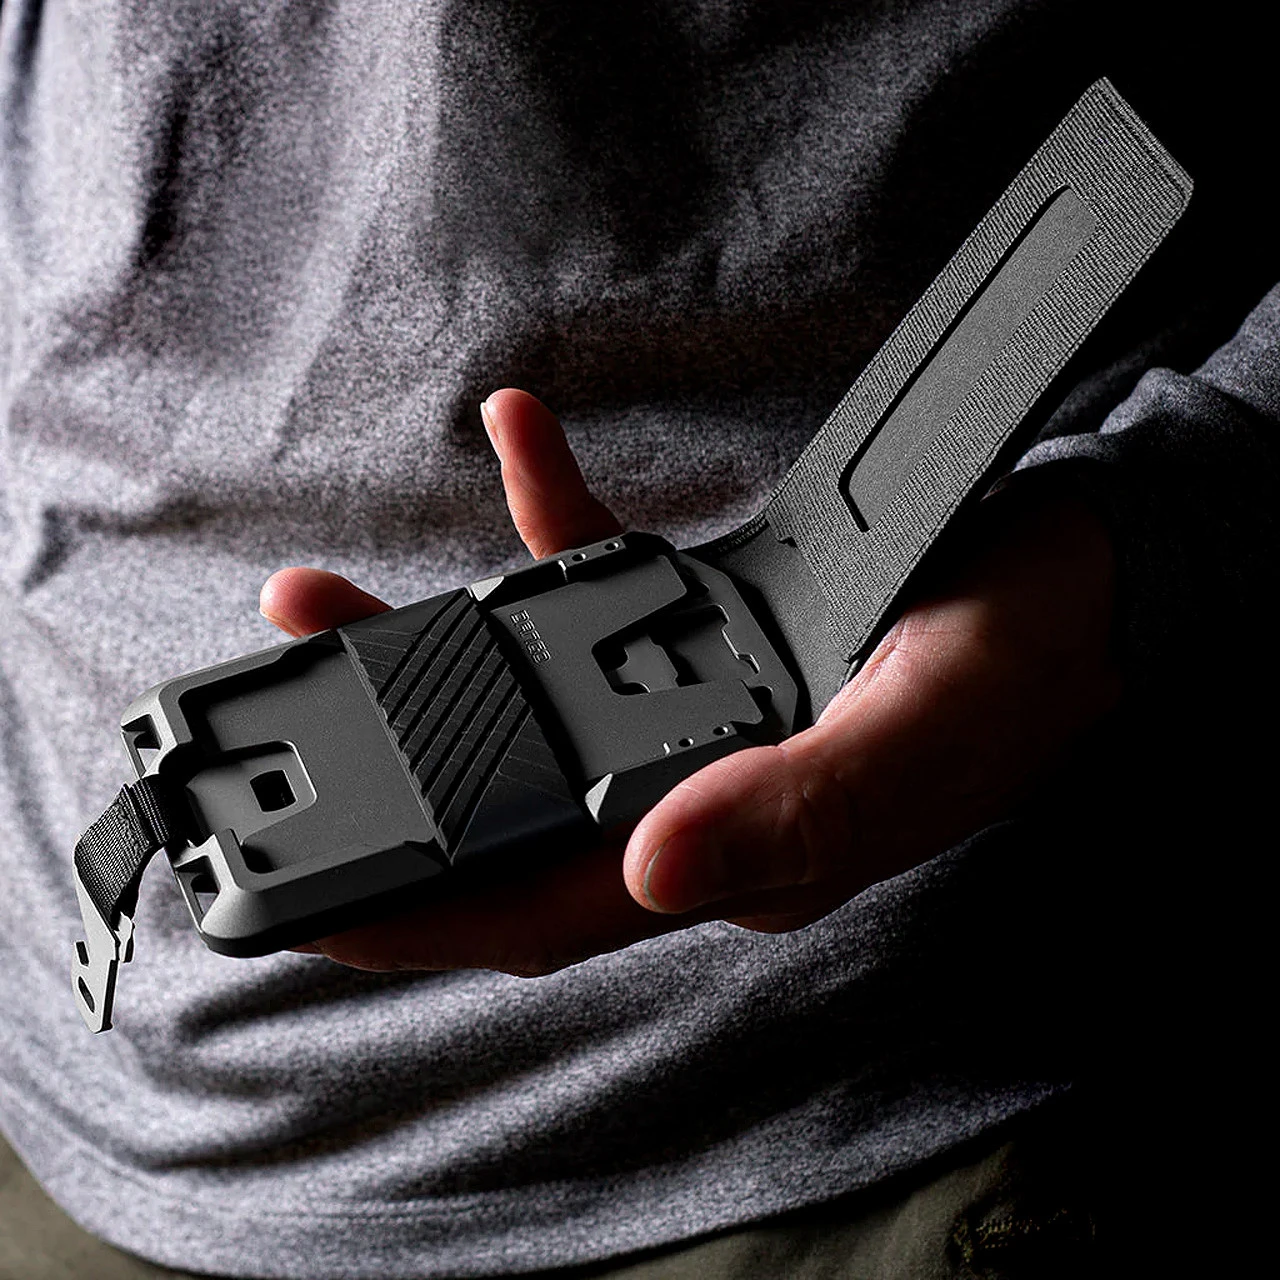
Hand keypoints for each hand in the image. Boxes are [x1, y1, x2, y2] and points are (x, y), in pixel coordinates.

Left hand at [261, 388, 1120, 970]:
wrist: (1081, 574)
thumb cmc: (1024, 661)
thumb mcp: (922, 735)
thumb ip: (795, 807)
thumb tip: (647, 869)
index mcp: (743, 852)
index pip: (552, 909)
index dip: (421, 916)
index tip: (302, 904)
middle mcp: (701, 794)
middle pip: (510, 805)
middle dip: (378, 776)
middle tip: (275, 717)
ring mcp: (697, 712)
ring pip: (534, 700)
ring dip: (429, 652)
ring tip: (325, 600)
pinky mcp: (713, 628)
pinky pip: (608, 582)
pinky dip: (556, 523)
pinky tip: (520, 435)